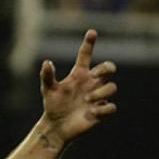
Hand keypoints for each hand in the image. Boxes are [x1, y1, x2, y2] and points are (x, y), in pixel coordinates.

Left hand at [39, 29, 117, 148]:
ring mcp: (97, 96)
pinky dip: (102, 108)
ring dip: (101, 92)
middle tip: (97, 74)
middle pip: (108, 68)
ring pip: (112, 87)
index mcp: (79, 75)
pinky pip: (111, 107)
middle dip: (108, 68)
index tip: (91, 32)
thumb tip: (47, 62)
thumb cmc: (53, 105)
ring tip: (87, 100)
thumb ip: (47, 76)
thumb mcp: (48, 90)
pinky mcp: (100, 111)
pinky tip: (91, 112)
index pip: (86, 55)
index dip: (89, 43)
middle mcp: (91, 83)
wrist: (57, 126)